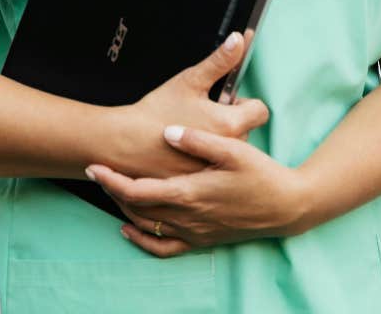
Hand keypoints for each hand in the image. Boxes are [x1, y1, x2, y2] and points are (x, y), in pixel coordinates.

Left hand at [86, 124, 307, 256]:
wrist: (287, 207)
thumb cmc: (261, 175)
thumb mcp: (234, 150)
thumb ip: (199, 140)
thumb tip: (169, 132)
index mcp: (192, 193)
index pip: (140, 191)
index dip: (113, 180)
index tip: (94, 166)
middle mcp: (188, 217)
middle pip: (137, 208)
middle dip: (112, 190)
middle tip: (95, 170)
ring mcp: (194, 232)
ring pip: (147, 226)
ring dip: (124, 209)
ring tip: (110, 187)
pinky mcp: (202, 240)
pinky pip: (164, 248)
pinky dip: (142, 240)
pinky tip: (130, 229)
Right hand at [108, 32, 269, 179]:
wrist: (127, 143)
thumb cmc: (157, 111)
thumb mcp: (190, 80)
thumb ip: (220, 61)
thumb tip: (239, 39)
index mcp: (230, 124)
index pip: (259, 111)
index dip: (244, 102)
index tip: (225, 99)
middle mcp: (227, 150)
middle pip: (244, 130)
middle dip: (229, 120)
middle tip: (202, 113)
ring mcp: (214, 169)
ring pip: (228, 149)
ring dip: (217, 139)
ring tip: (191, 131)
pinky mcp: (201, 182)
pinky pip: (213, 166)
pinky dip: (204, 158)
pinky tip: (185, 150)